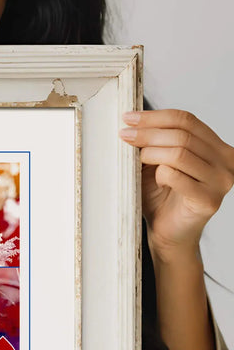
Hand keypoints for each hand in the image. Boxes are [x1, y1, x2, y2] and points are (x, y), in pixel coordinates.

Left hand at [120, 109, 233, 259]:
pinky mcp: (209, 201)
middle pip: (182, 134)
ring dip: (151, 153)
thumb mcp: (156, 162)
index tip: (128, 118)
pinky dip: (158, 175)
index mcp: (216, 147)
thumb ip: (153, 142)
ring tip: (137, 161)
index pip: (186, 119)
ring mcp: (221, 182)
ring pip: (179, 153)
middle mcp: (226, 161)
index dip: (154, 117)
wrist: (167, 232)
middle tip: (124, 136)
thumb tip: (131, 122)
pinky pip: (175, 176)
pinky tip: (155, 182)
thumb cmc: (161, 197)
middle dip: (148, 133)